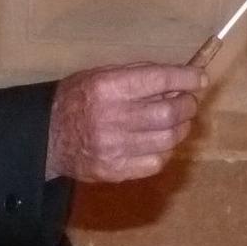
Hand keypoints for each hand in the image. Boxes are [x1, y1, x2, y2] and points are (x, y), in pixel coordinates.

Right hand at [46, 62, 204, 182]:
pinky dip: (166, 150)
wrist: (46, 137)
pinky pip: (157, 162)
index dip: (186, 78)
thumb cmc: (76, 99)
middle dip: (187, 105)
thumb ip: (138, 75)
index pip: (159, 80)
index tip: (200, 78)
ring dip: (181, 128)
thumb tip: (178, 77)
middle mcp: (112, 117)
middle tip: (188, 102)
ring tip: (176, 121)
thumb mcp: (100, 75)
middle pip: (169, 113)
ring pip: (168, 139)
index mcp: (107, 87)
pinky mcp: (115, 170)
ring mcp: (114, 148)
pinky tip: (159, 142)